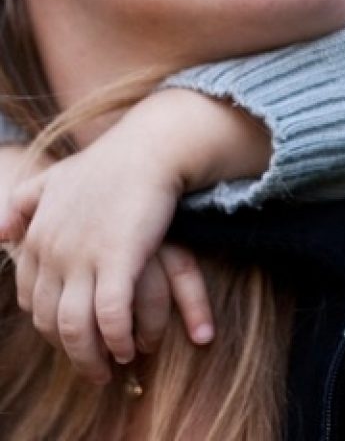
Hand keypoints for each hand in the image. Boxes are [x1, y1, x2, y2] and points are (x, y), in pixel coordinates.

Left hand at [5, 125, 209, 381]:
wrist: (149, 147)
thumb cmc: (109, 162)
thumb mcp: (55, 178)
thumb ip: (24, 204)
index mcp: (37, 236)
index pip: (31, 299)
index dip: (51, 323)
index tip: (73, 333)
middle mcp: (53, 251)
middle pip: (50, 320)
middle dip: (70, 349)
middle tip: (92, 364)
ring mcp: (84, 257)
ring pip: (75, 326)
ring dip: (90, 356)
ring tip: (108, 368)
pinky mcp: (119, 259)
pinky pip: (111, 315)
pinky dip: (116, 338)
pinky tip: (127, 348)